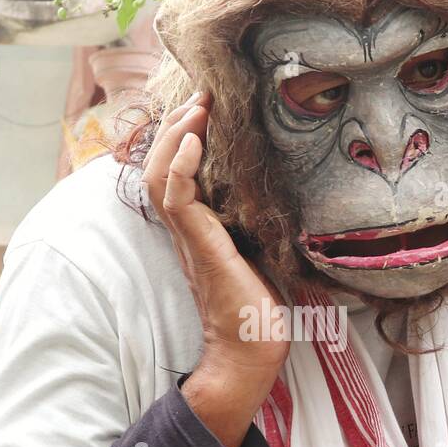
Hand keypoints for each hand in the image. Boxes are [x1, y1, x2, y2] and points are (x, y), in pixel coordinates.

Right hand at [143, 90, 289, 446]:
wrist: (251, 350)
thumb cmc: (261, 310)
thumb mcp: (261, 253)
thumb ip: (258, 226)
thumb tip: (289, 197)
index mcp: (197, 229)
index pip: (173, 174)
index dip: (180, 139)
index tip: (203, 108)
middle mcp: (185, 230)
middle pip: (158, 166)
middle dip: (176, 126)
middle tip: (199, 96)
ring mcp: (188, 237)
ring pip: (160, 175)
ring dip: (175, 136)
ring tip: (195, 109)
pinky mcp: (200, 245)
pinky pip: (176, 197)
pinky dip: (181, 164)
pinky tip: (195, 141)